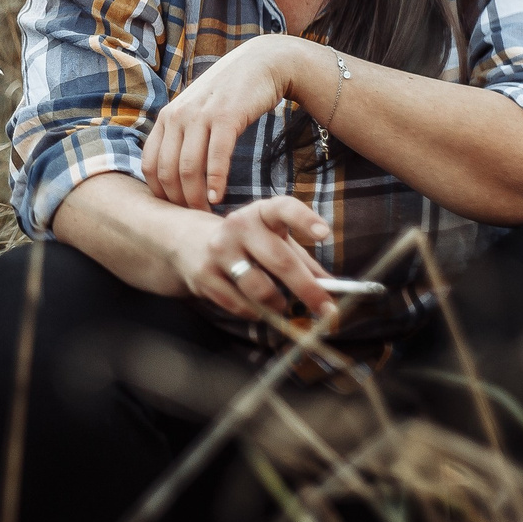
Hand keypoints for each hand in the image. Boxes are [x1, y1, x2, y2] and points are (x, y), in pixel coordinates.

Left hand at [144, 34, 310, 209]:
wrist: (262, 63)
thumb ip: (182, 137)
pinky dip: (215, 181)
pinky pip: (216, 156)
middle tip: (191, 219)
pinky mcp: (226, 115)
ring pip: (188, 167)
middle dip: (177, 201)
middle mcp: (177, 116)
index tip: (174, 210)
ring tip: (205, 213)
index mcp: (166, 118)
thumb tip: (172, 176)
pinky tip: (218, 197)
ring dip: (195, 197)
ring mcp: (200, 115)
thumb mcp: (195, 113)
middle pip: (166, 171)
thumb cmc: (228, 95)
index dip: (159, 193)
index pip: (150, 165)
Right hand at [162, 196, 336, 318]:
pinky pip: (239, 304)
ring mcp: (219, 250)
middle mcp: (238, 226)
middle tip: (327, 309)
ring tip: (281, 306)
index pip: (284, 209)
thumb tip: (334, 287)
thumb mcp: (274, 240)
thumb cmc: (246, 242)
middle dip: (307, 289)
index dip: (305, 220)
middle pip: (280, 261)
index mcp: (260, 212)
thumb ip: (303, 260)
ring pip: (260, 289)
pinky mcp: (204, 275)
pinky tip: (258, 308)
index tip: (325, 234)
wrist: (188, 241)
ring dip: (278, 305)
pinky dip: (255, 312)